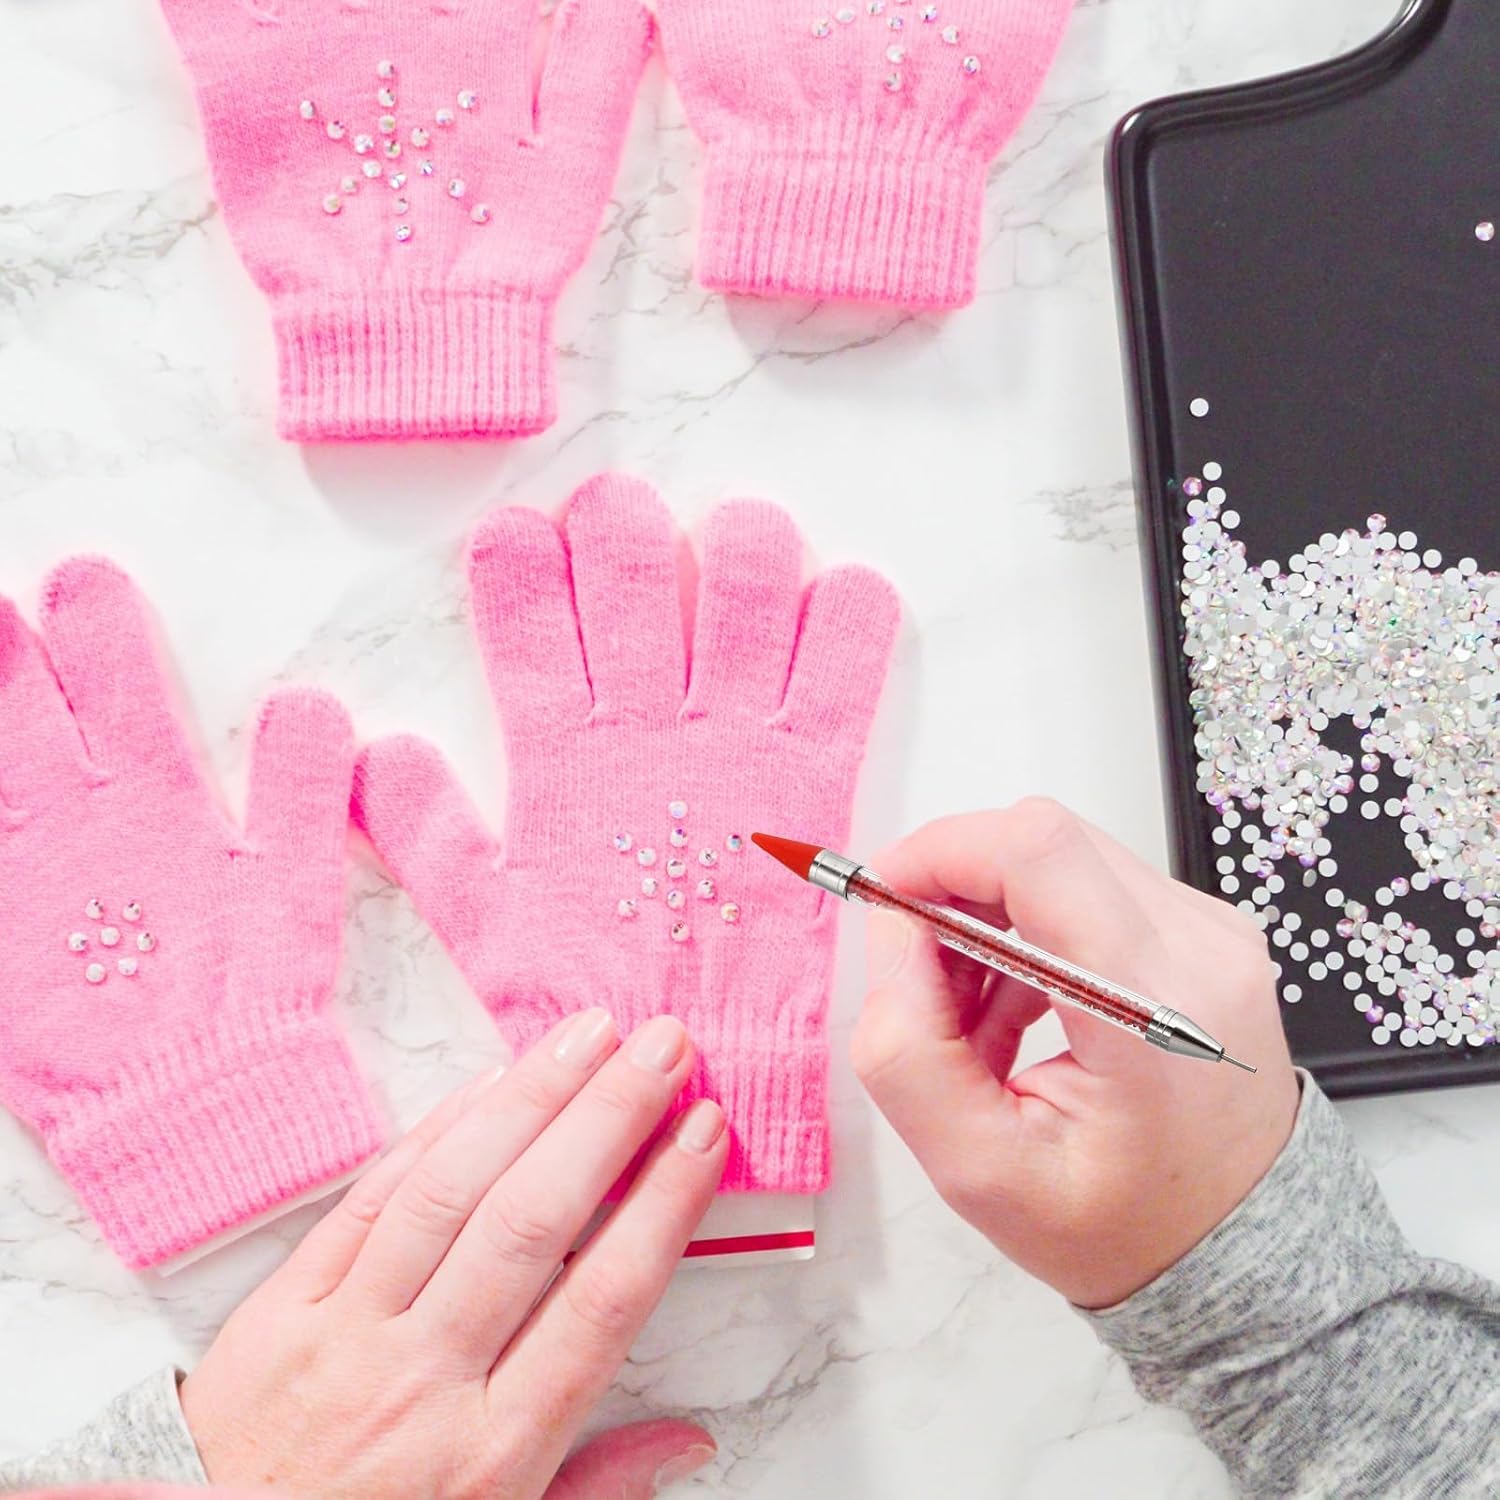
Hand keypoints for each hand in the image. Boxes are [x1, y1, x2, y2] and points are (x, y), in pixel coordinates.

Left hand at [180, 1011, 727, 1498]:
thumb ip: (600, 1484)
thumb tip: (692, 1440)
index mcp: (493, 1452)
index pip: (601, 1301)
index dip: (661, 1205)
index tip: (703, 1131)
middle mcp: (423, 1382)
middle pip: (531, 1226)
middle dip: (607, 1122)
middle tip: (664, 1048)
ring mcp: (346, 1337)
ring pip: (450, 1195)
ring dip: (529, 1101)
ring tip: (591, 1036)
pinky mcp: (282, 1309)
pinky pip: (367, 1202)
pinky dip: (432, 1133)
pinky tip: (490, 1082)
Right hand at [850, 800, 1299, 1308]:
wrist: (1237, 1251)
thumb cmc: (1120, 1224)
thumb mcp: (977, 1170)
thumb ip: (907, 1049)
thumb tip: (892, 931)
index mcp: (1151, 1013)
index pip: (1037, 853)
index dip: (941, 851)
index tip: (887, 896)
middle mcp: (1198, 952)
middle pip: (1043, 840)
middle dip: (955, 889)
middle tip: (924, 978)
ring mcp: (1213, 934)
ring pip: (1062, 857)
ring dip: (990, 914)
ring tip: (977, 1017)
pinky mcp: (1208, 930)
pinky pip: (1093, 884)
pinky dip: (1032, 928)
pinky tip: (1021, 1006)